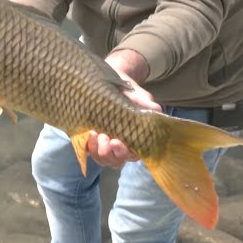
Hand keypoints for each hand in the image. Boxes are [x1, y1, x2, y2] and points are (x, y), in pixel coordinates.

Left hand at [87, 49, 160, 167]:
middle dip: (109, 153)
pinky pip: (88, 150)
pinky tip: (88, 133)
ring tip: (95, 134)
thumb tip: (155, 110)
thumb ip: (147, 104)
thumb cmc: (129, 92)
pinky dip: (87, 145)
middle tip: (105, 138)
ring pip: (101, 158)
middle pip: (115, 161)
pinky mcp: (91, 139)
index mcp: (135, 140)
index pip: (132, 155)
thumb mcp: (139, 96)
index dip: (123, 153)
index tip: (117, 142)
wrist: (111, 81)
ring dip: (97, 150)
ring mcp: (105, 144)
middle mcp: (120, 146)